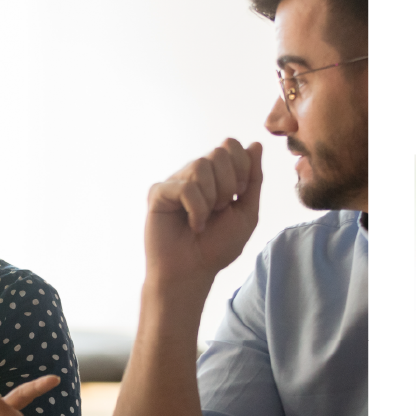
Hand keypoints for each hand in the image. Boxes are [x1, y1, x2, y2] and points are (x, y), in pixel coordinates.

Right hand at [144, 139, 263, 294]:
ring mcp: (176, 181)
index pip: (232, 146)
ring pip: (200, 166)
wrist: (194, 271)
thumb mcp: (247, 213)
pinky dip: (196, 210)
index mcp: (216, 175)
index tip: (238, 196)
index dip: (242, 169)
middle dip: (228, 186)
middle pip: (219, 153)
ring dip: (211, 199)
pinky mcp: (159, 192)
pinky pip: (185, 187)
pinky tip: (193, 225)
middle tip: (220, 210)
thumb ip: (253, 179)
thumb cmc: (218, 246)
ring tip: (205, 219)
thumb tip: (256, 144)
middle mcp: (195, 174)